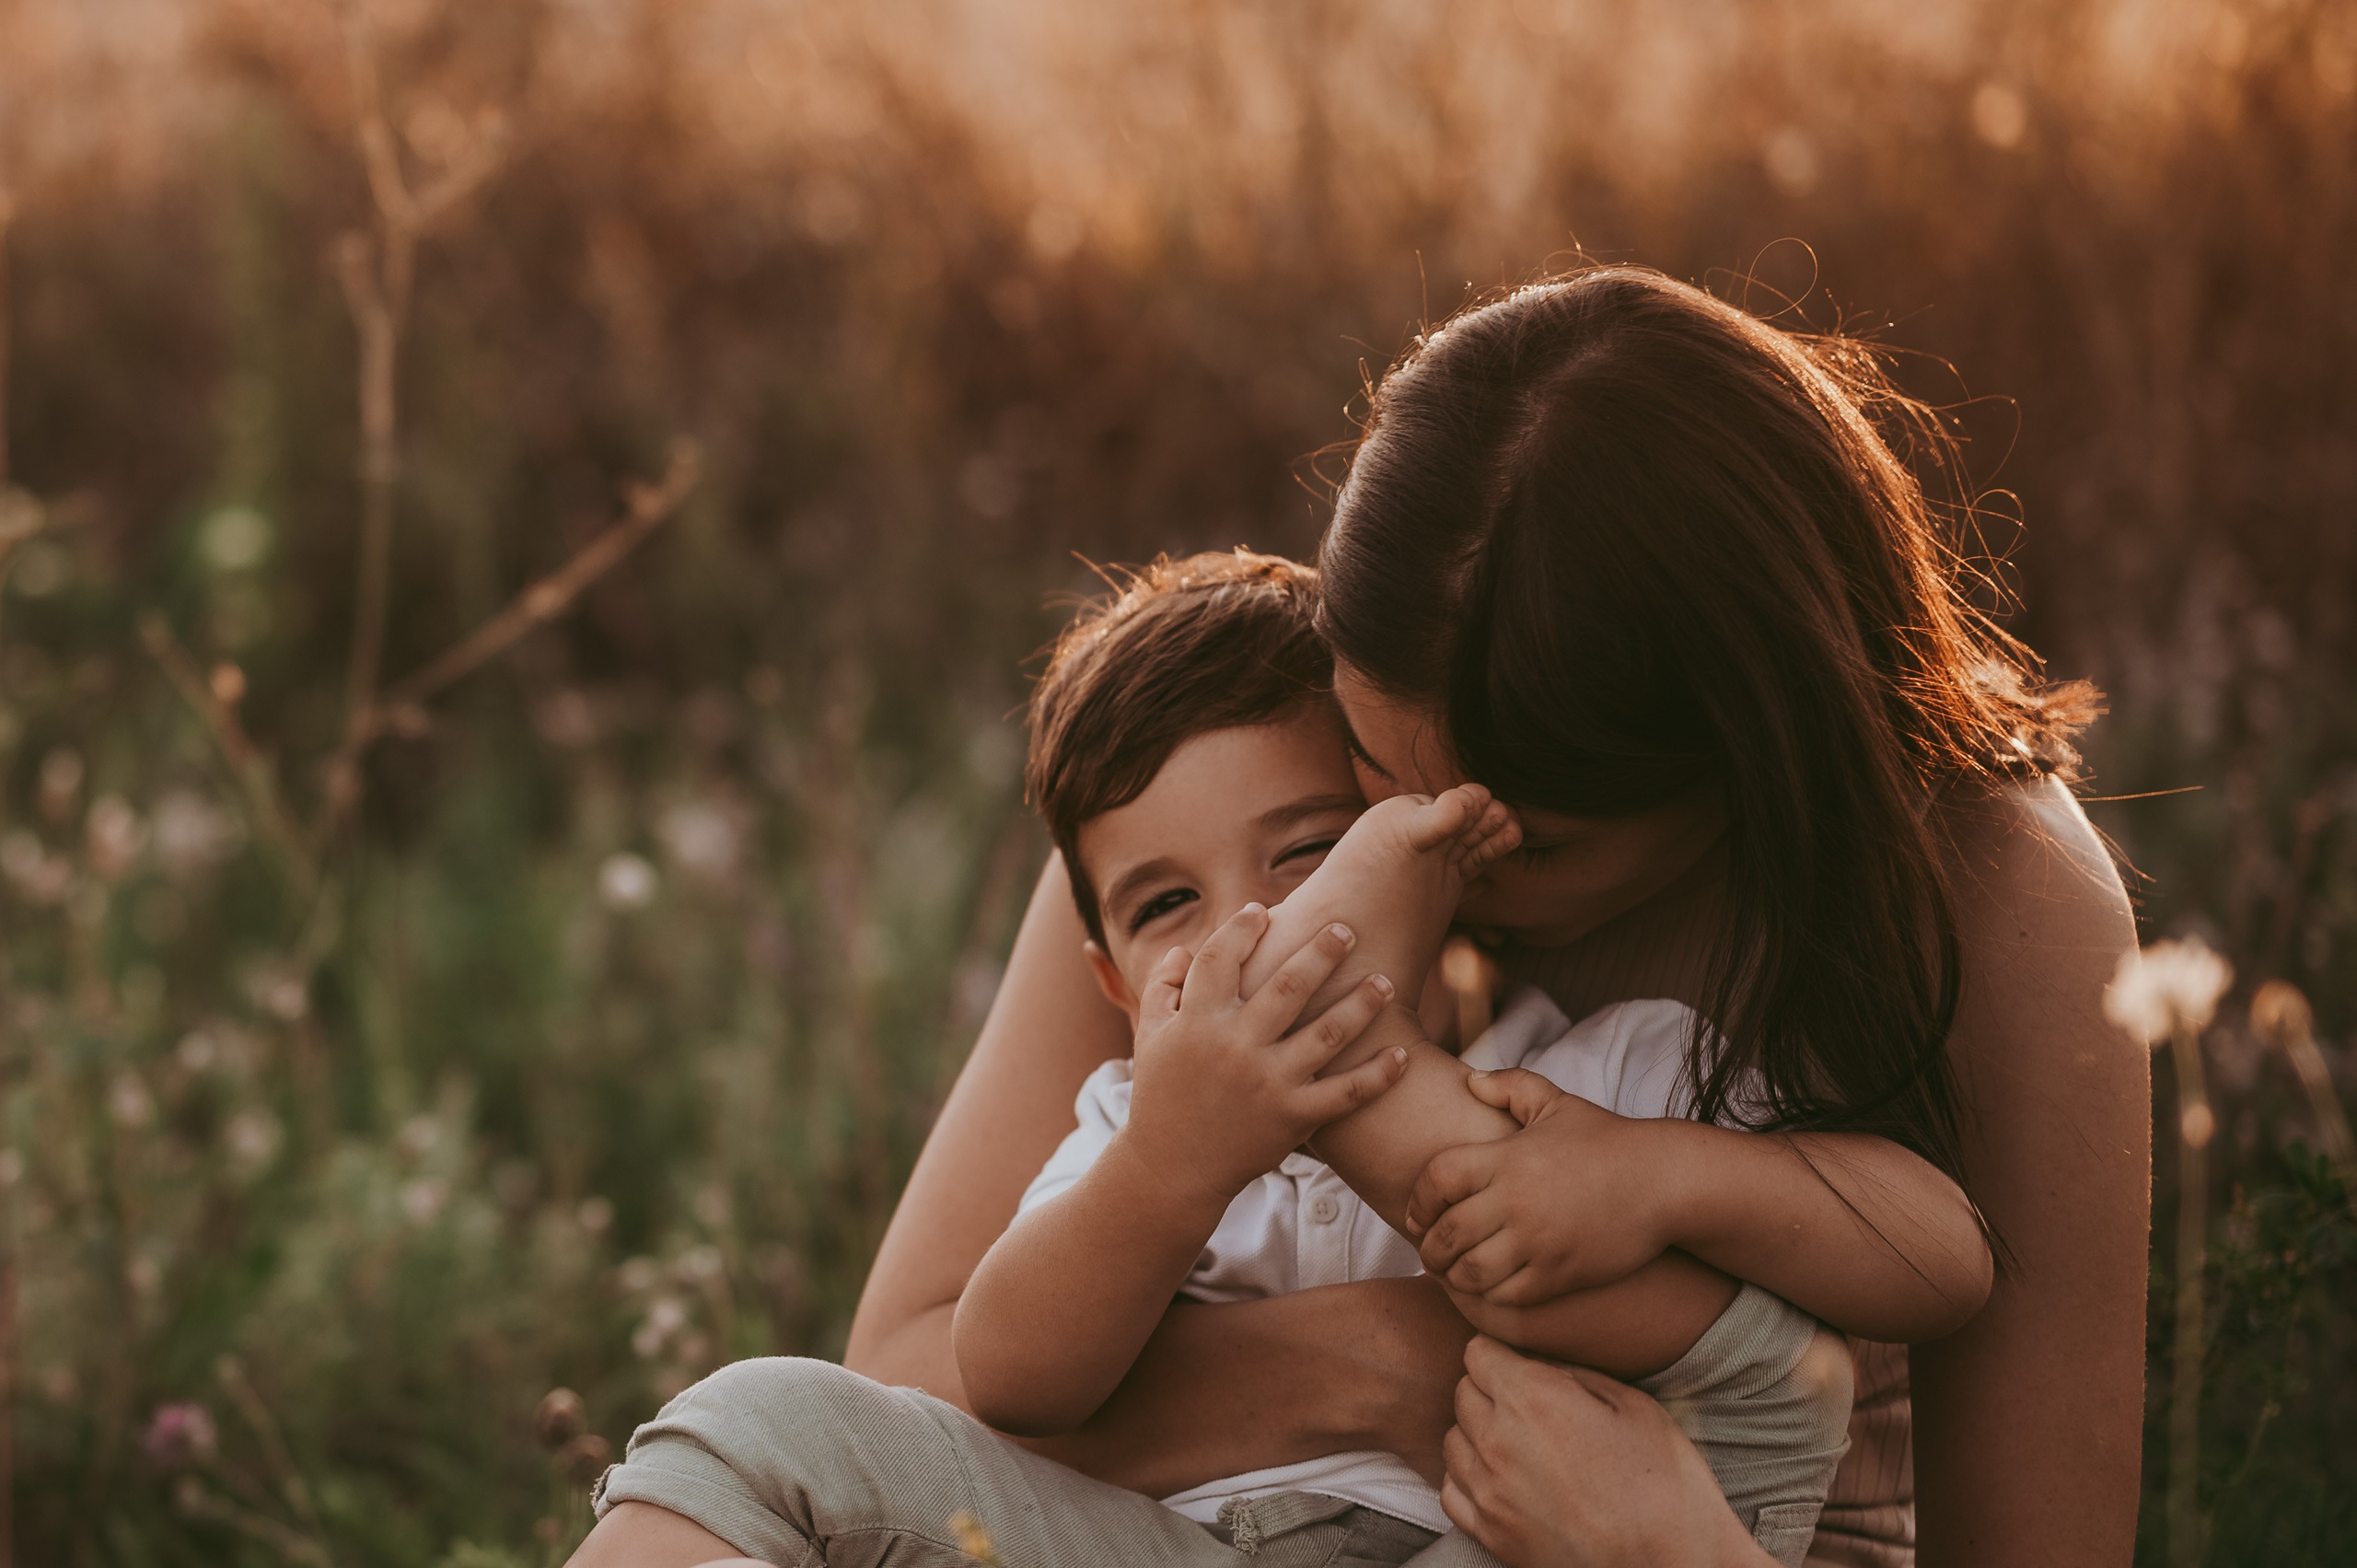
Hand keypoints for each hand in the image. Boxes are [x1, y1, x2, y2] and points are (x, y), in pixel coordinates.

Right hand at [1124, 903, 1407, 1212]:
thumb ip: (1162, 988)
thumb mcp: (1150, 1037)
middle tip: (1346, 928)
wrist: (1172, 1168)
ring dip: (1362, 1002)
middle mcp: (1236, 1046)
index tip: (1262, 912)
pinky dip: (1378, 1074)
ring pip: (1329, 1032)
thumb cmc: (1162, 1096)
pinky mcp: (1294, 1117)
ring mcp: (1269, 1082)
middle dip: (1322, 951)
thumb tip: (1183, 951)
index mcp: (1198, 1021)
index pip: (1222, 958)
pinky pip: (1346, 1092)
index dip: (1242, 929)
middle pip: (1290, 984)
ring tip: (1385, 980)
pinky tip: (1401, 1055)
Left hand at [1404, 1068, 1688, 1303]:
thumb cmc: (1608, 1140)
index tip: (1418, 1214)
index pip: (1437, 1179)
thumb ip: (1510, 1086)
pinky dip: (1487, 1296)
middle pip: (1446, 1231)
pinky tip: (1486, 1287)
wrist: (1665, 1182)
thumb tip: (1470, 1082)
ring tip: (1452, 1272)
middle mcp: (1517, 1200)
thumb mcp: (1557, 1102)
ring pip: (1470, 1271)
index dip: (1418, 1199)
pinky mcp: (1560, 1274)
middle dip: (1429, 1246)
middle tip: (1429, 1251)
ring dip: (1453, 1275)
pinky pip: (1506, 1296)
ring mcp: (1538, 1241)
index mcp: (1508, 1158)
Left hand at [1442, 1336, 1772, 1567]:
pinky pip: (1452, 1491)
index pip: (1477, 1351)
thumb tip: (1538, 1365)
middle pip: (1463, 1393)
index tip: (1522, 1364)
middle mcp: (1498, 1441)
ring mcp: (1489, 1492)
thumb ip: (1571, 1373)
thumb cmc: (1663, 1481)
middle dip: (1489, 1390)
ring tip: (1518, 1443)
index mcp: (1531, 1398)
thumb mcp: (1630, 1403)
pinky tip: (1502, 1479)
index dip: (1500, 1353)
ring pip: (1453, 1441)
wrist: (1672, 1563)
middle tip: (1529, 1404)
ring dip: (1477, 1434)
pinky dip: (1469, 1479)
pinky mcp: (1490, 1534)